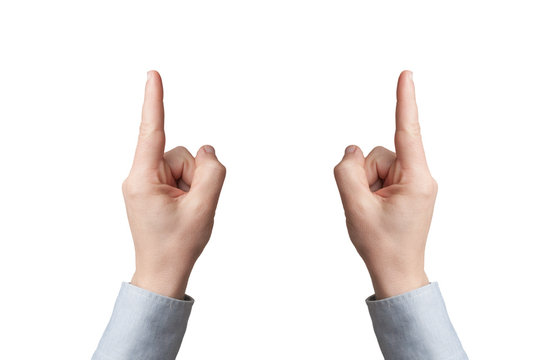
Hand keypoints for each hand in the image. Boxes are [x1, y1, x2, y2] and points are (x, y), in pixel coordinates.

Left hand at [122, 71, 225, 299]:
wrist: (163, 273)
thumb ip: (212, 171)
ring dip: (194, 184)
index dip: (155, 100)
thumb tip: (207, 150)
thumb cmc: (178, 245)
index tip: (153, 74)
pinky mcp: (153, 188)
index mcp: (143, 179)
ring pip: (183, 164)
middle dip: (195, 174)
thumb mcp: (204, 207)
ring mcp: (146, 182)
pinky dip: (189, 188)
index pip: (151, 130)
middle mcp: (140, 176)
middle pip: (180, 154)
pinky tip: (184, 210)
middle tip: (193, 206)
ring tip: (187, 211)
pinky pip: (179, 175)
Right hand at [334, 71, 436, 298]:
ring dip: (365, 184)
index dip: (404, 100)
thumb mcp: (355, 207)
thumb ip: (347, 170)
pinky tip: (374, 209)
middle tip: (366, 207)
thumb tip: (351, 149)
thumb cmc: (380, 245)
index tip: (407, 74)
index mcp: (416, 179)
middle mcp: (420, 176)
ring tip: (371, 211)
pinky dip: (369, 188)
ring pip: (375, 164)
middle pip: (378, 153)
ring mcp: (413, 183)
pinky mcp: (406, 188)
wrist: (395, 272)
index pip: (407, 131)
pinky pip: (379, 174)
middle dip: (363, 175)